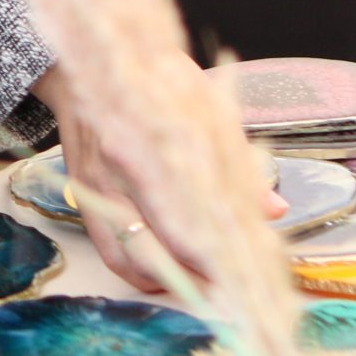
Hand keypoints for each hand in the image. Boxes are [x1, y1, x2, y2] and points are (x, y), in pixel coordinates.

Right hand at [39, 66, 283, 293]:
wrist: (90, 63)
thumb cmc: (155, 80)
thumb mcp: (207, 109)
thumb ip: (238, 163)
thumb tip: (272, 209)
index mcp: (154, 142)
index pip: (189, 219)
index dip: (218, 257)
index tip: (249, 275)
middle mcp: (119, 171)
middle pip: (159, 249)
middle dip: (198, 280)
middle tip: (234, 292)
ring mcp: (96, 187)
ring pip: (130, 259)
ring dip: (168, 283)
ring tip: (205, 289)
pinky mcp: (83, 196)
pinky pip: (109, 252)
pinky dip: (139, 272)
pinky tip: (167, 274)